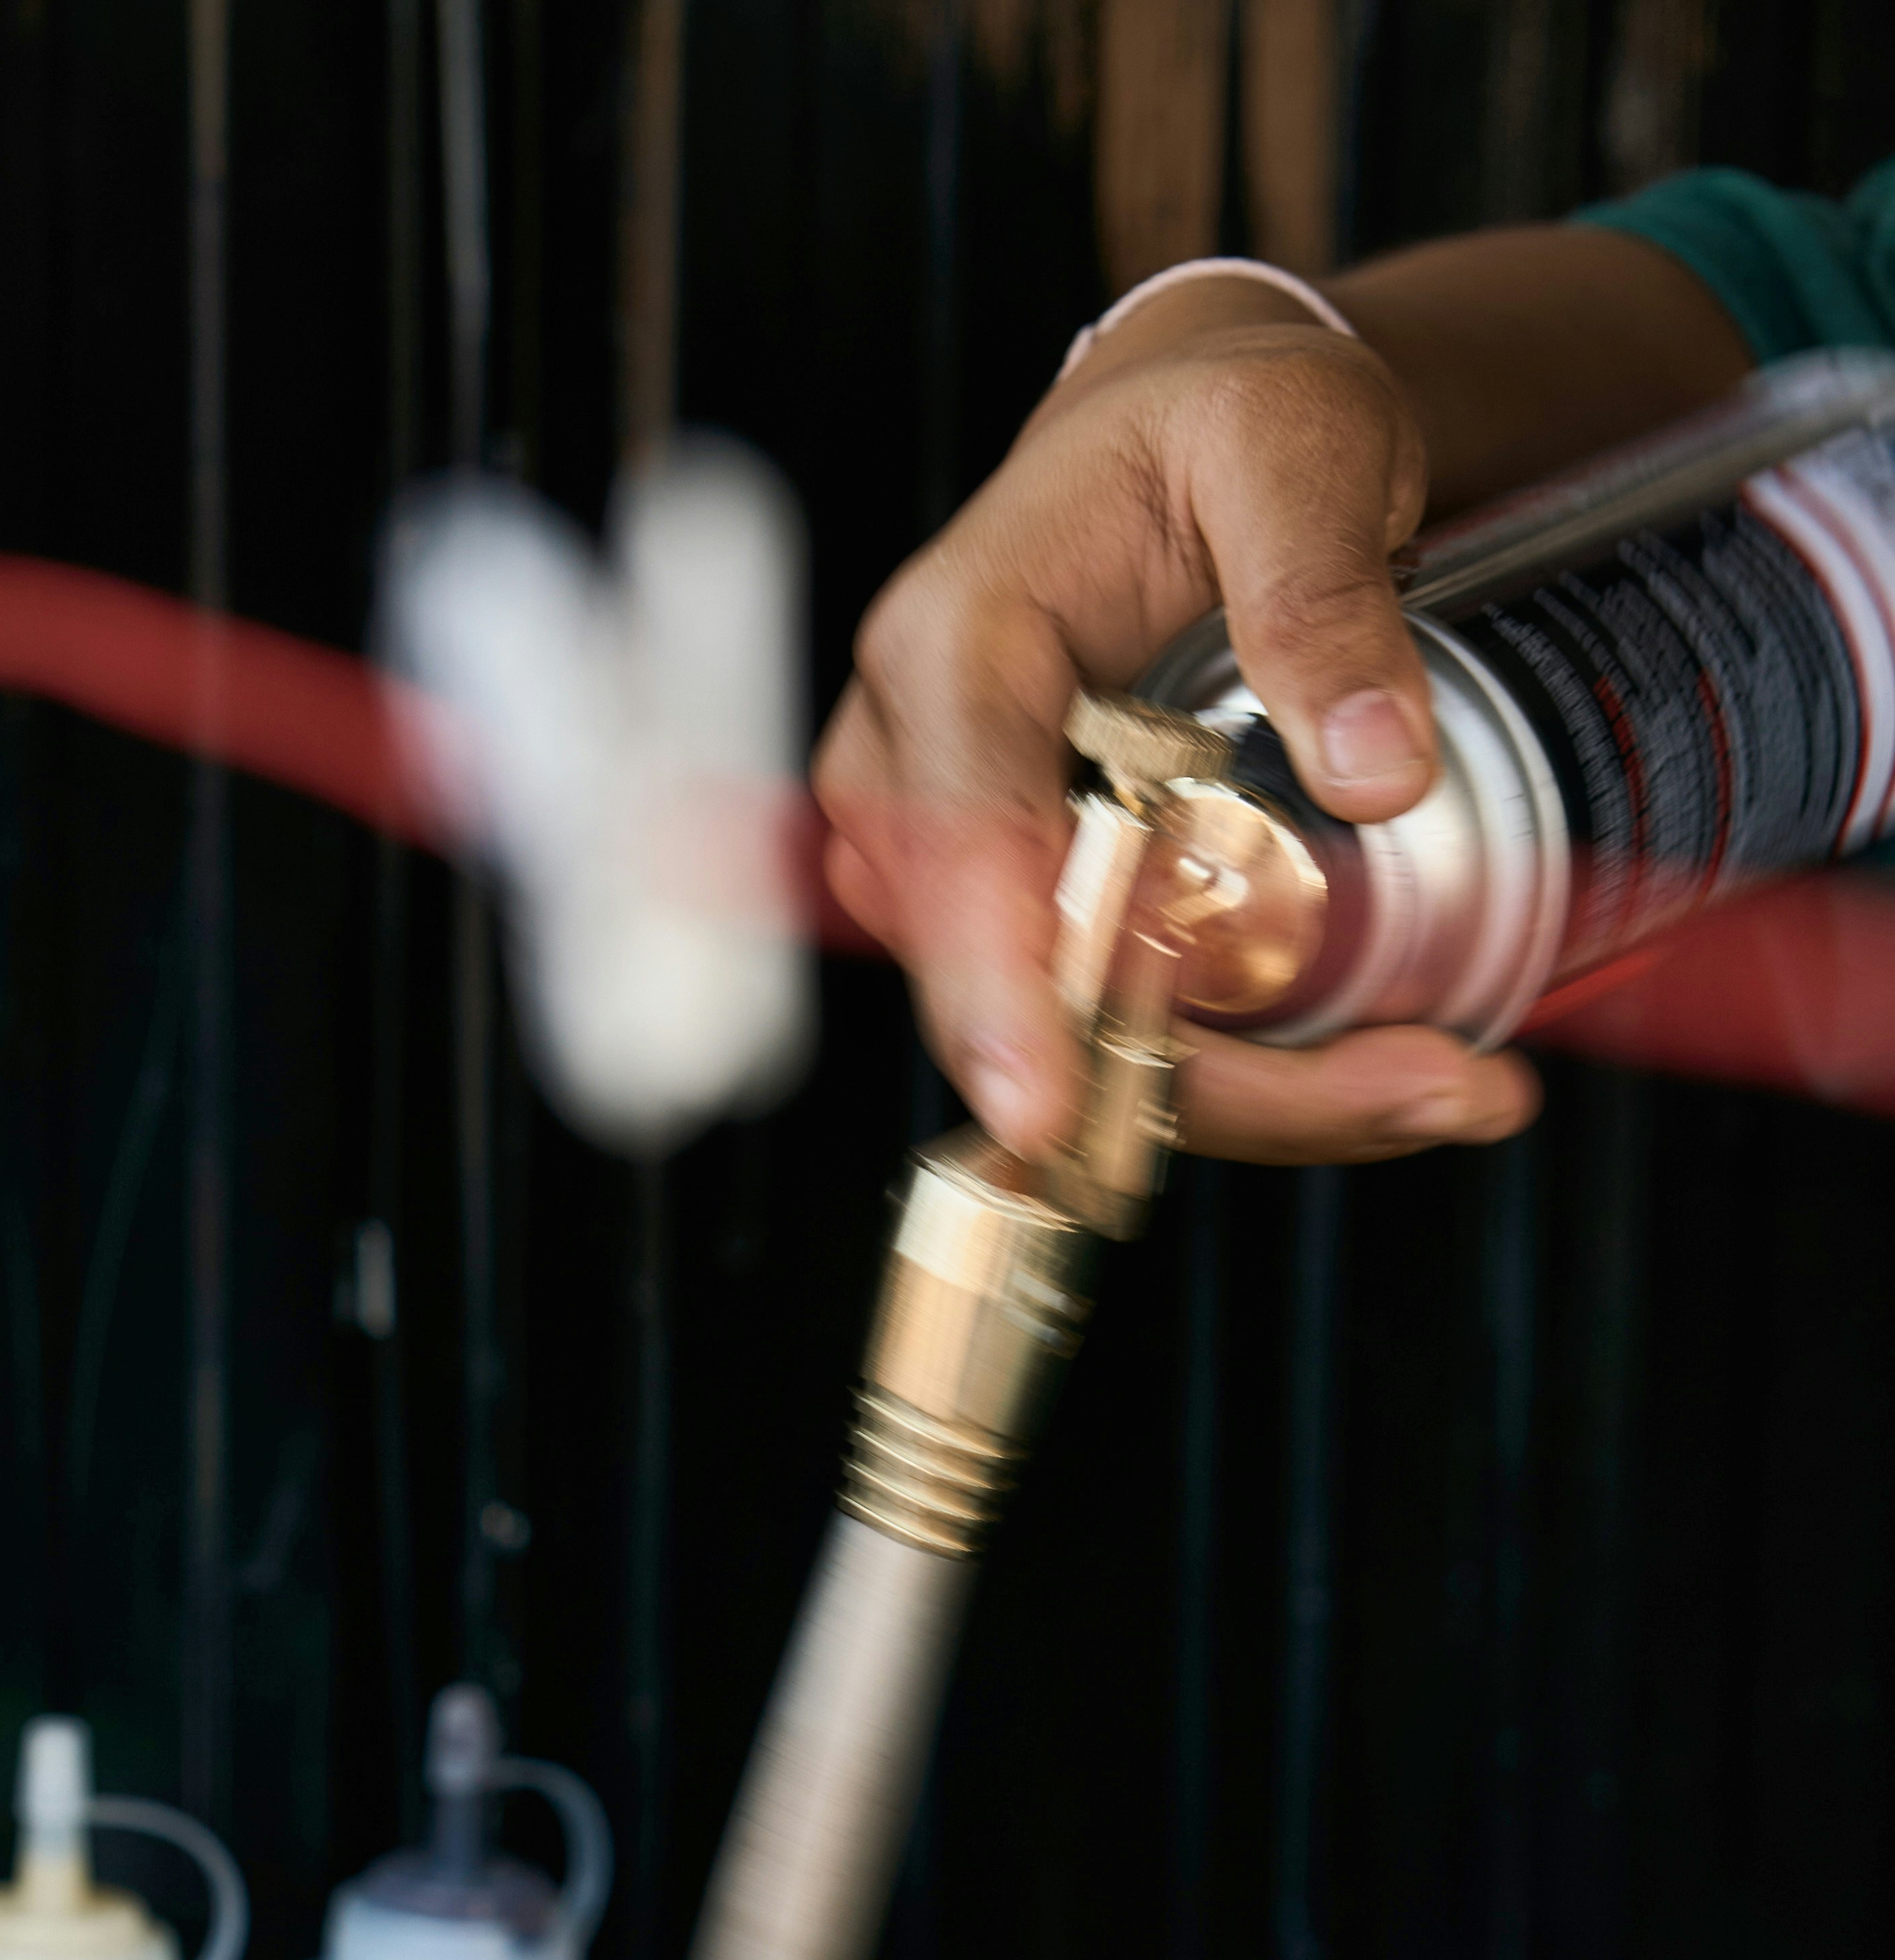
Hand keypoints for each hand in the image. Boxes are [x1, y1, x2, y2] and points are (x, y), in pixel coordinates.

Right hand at [814, 274, 1540, 1167]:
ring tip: (1460, 1089)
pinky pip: (1126, 1035)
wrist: (1200, 423)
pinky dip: (1259, 1073)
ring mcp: (971, 869)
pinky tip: (1391, 1068)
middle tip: (1447, 1093)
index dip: (1006, 996)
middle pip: (1031, 997)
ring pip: (1086, 1048)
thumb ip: (1325, 592)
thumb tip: (1373, 775)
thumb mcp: (1301, 446)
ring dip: (1270, 1100)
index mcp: (955, 651)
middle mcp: (926, 780)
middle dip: (1224, 1083)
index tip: (1051, 1118)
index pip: (961, 849)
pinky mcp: (1037, 916)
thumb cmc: (1230, 416)